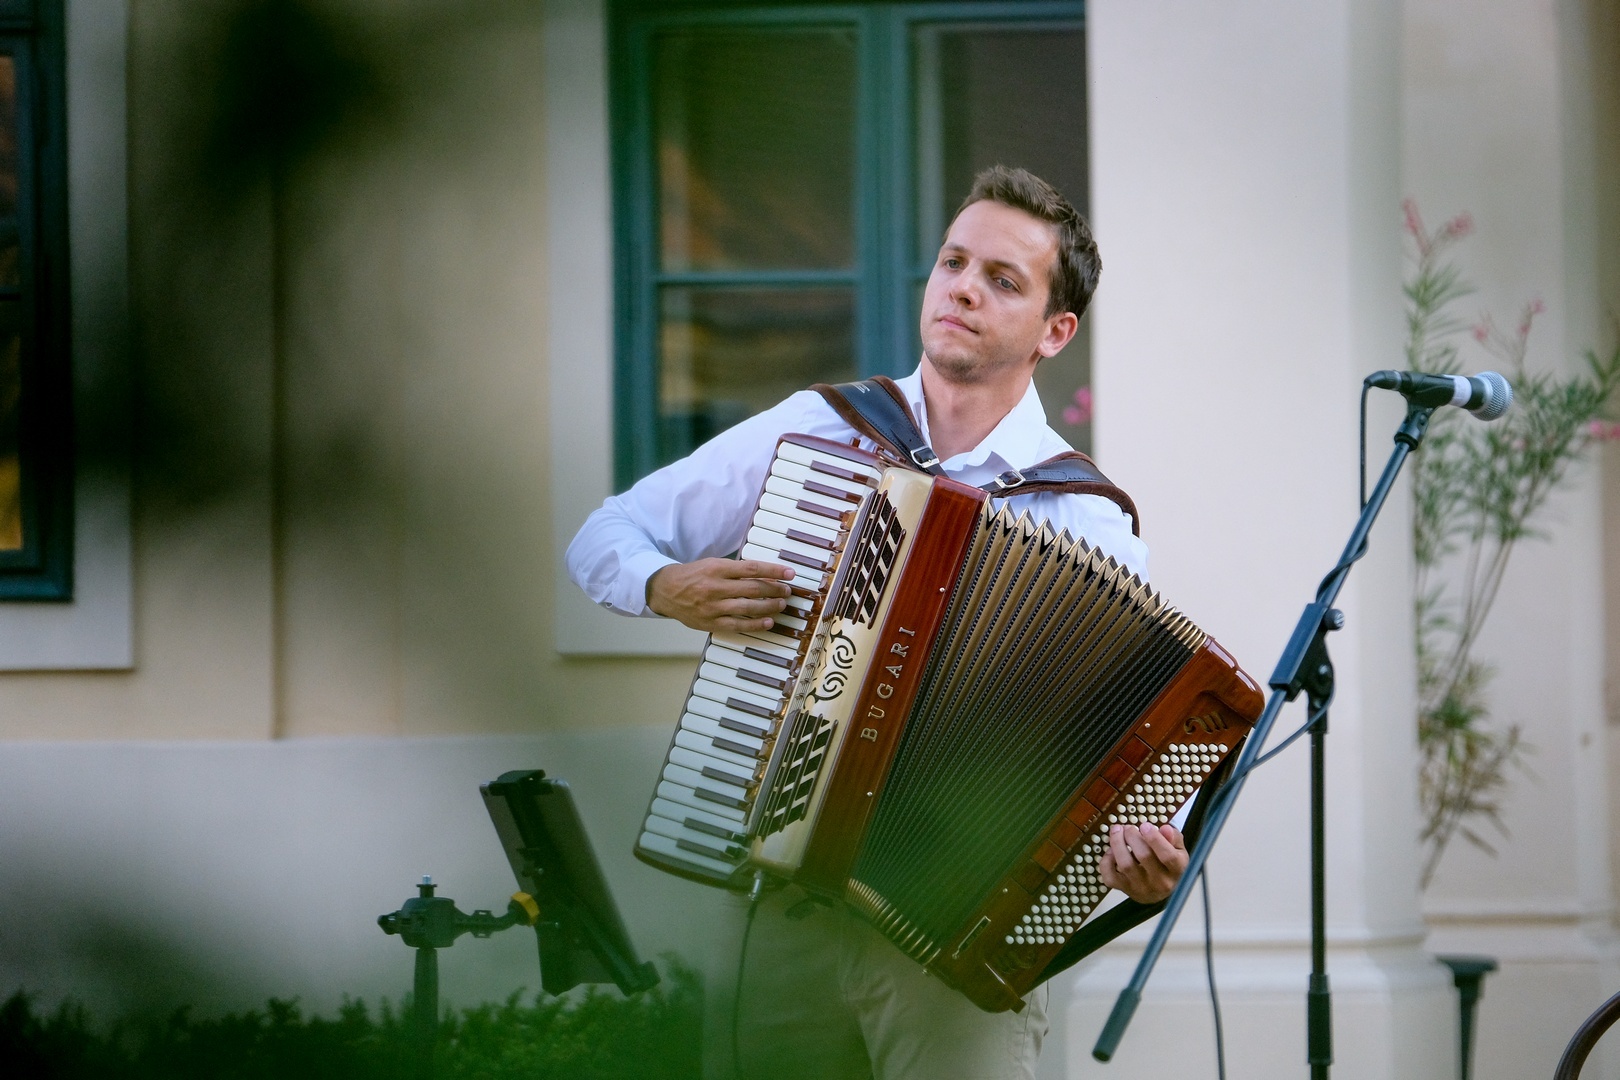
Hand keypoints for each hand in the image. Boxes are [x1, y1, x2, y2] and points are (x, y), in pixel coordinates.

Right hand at [646, 558, 795, 632]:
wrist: (665, 591)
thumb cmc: (693, 576)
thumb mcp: (712, 564)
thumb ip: (736, 570)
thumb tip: (765, 576)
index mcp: (717, 568)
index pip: (752, 568)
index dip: (774, 571)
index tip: (790, 573)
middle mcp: (715, 587)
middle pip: (753, 588)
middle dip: (775, 589)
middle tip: (787, 590)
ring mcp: (713, 606)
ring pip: (748, 607)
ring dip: (769, 606)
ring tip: (781, 604)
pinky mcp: (711, 622)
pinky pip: (738, 625)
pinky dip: (755, 624)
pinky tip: (768, 622)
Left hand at [1098, 822, 1188, 903]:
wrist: (1161, 892)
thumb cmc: (1168, 866)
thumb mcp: (1178, 850)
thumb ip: (1173, 838)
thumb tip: (1165, 829)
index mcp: (1177, 870)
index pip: (1167, 856)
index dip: (1154, 838)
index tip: (1144, 825)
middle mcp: (1161, 882)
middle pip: (1144, 856)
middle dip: (1133, 836)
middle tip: (1128, 827)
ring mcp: (1142, 888)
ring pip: (1125, 865)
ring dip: (1117, 844)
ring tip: (1117, 831)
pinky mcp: (1126, 890)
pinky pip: (1110, 877)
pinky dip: (1106, 862)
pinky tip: (1111, 851)